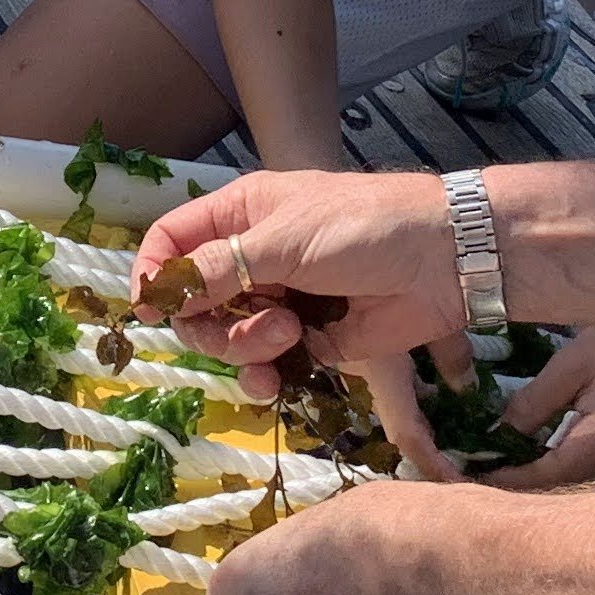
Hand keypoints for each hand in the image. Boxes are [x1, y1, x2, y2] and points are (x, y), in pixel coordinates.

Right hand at [132, 170, 471, 472]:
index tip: (150, 309)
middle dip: (211, 323)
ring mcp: (278, 300)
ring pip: (226, 338)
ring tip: (290, 334)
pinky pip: (264, 366)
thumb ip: (217, 268)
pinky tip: (276, 380)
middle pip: (193, 303)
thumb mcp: (282, 240)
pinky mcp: (307, 339)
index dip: (153, 274)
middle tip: (250, 324)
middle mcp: (252, 258)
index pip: (170, 241)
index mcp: (240, 215)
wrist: (443, 262)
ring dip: (245, 347)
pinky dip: (262, 377)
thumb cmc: (363, 227)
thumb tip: (154, 293)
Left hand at [481, 322, 594, 489]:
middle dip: (519, 497)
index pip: (541, 479)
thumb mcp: (572, 361)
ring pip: (584, 502)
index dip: (501, 482)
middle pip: (562, 501)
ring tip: (502, 481)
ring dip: (545, 497)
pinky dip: (572, 486)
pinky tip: (543, 474)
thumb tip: (495, 437)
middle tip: (475, 485)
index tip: (464, 478)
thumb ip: (531, 404)